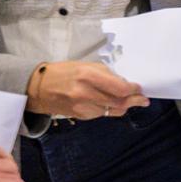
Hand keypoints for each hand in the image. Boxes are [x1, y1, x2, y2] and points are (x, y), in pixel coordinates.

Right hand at [26, 61, 146, 119]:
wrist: (37, 87)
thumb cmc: (64, 72)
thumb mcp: (86, 66)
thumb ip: (107, 75)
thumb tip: (125, 84)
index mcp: (88, 75)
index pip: (120, 88)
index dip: (133, 90)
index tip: (139, 88)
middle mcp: (85, 92)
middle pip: (119, 102)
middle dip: (134, 101)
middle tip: (143, 100)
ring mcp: (82, 106)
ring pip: (112, 111)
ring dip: (123, 106)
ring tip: (130, 102)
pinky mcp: (79, 115)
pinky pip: (101, 114)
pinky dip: (109, 110)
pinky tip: (110, 104)